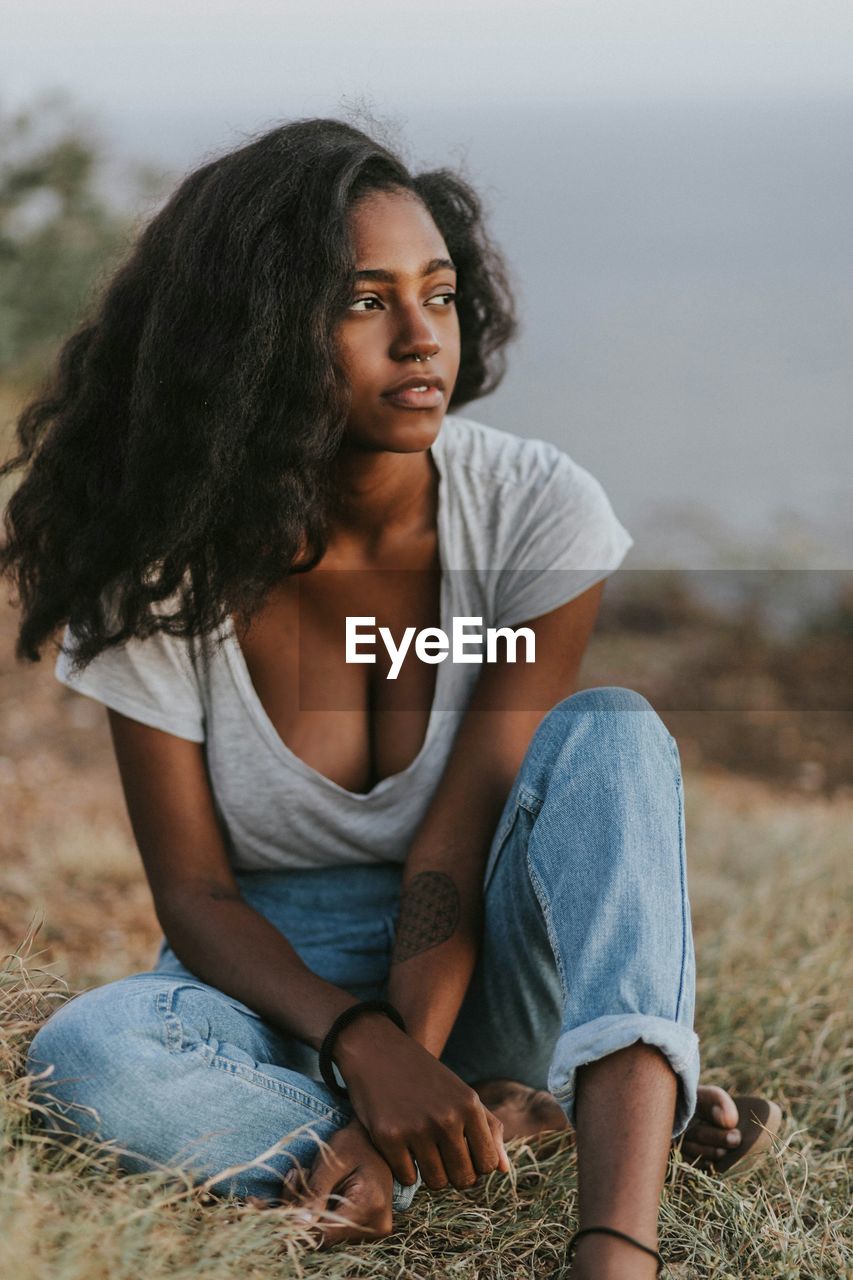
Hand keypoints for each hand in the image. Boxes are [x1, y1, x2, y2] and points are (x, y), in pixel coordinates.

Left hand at [285, 1118, 394, 1247]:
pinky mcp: (366, 1230)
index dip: (298, 1224)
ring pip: (326, 1236)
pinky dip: (318, 1214)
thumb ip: (314, 1194)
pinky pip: (334, 1231)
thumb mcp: (329, 1162)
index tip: (279, 1201)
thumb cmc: (352, 1144)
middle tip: (295, 1178)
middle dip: (301, 1213)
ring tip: (306, 1178)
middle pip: (324, 1237)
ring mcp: (374, 1230)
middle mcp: (376, 1225)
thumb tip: (296, 1226)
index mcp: (370, 1205)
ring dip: (308, 1213)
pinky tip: (314, 1191)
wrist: (373, 1139)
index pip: (326, 1233)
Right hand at [334, 1013, 510, 1191]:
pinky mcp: (389, 1137)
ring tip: (420, 1150)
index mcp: (469, 1106)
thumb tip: (504, 1171)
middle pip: (463, 1179)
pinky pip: (407, 1178)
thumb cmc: (425, 1077)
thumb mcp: (462, 1093)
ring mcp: (417, 1128)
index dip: (475, 1165)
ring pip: (436, 1182)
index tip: (461, 1153)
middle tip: (439, 1155)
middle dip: (453, 1173)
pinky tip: (400, 1147)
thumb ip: (488, 1128)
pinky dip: (404, 1169)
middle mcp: (447, 1118)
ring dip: (428, 1173)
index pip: (488, 1164)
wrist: (378, 1051)